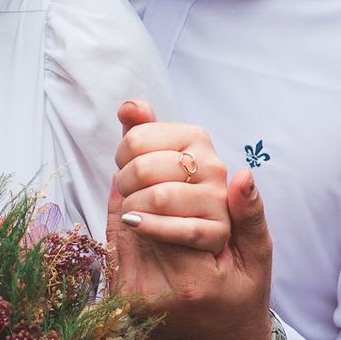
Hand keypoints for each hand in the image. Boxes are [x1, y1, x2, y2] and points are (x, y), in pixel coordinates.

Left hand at [105, 102, 276, 339]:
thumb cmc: (243, 296)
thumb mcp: (258, 258)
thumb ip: (251, 215)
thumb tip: (242, 174)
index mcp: (197, 279)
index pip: (166, 202)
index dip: (161, 167)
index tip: (170, 155)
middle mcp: (158, 289)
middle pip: (135, 207)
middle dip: (137, 172)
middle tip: (142, 157)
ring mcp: (132, 295)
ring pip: (118, 220)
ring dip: (126, 190)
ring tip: (137, 176)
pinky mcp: (118, 295)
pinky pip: (111, 239)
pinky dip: (119, 212)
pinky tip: (132, 203)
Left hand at [110, 100, 230, 252]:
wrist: (191, 228)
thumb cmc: (168, 185)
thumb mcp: (154, 153)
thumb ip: (141, 127)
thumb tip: (128, 108)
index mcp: (196, 137)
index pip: (135, 139)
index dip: (121, 157)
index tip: (127, 166)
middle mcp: (212, 164)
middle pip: (143, 169)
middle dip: (125, 185)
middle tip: (129, 192)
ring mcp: (218, 198)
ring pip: (158, 198)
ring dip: (134, 208)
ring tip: (134, 210)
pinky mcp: (218, 231)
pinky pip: (178, 229)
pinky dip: (150, 227)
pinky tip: (136, 224)